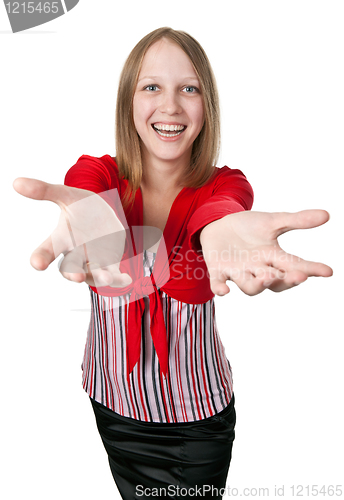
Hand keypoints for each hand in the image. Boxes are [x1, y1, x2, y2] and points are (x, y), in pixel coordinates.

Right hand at [13, 178, 131, 286]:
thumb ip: (45, 190)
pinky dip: (120, 279)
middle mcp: (76, 254)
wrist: (104, 214)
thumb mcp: (67, 195)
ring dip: (99, 277)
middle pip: (70, 269)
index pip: (47, 250)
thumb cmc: (82, 207)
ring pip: (93, 274)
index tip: (37, 263)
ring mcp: (93, 260)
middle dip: (73, 274)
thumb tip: (15, 182)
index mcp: (62, 239)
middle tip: (76, 277)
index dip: (41, 257)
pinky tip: (127, 280)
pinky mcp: (111, 263)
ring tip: (105, 278)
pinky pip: (114, 275)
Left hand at [199, 210, 332, 295]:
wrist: (218, 225)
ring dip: (258, 284)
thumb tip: (327, 215)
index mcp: (273, 258)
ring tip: (268, 277)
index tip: (328, 271)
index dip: (311, 269)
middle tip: (299, 276)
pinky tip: (224, 291)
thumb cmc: (248, 228)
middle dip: (286, 279)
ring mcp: (238, 271)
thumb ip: (296, 220)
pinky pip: (218, 283)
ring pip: (250, 286)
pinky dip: (220, 288)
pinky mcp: (218, 270)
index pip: (295, 266)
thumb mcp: (272, 221)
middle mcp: (258, 269)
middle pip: (275, 281)